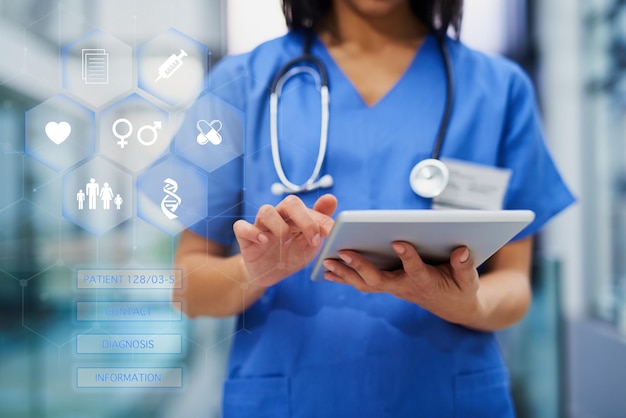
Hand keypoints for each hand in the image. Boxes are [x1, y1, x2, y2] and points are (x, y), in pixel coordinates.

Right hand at [234, 194, 336, 286]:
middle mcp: (279, 216)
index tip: (331, 234)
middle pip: (290, 203)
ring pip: (266, 211)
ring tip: (286, 241)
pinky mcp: (244, 237)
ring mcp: (261, 225)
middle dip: (304, 219)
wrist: (269, 275)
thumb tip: (331, 198)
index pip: (310, 209)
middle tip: (313, 238)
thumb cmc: (291, 255)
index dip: (322, 220)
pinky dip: (252, 232)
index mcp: (296, 217)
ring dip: (279, 226)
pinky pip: (241, 226)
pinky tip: (263, 241)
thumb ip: (320, 222)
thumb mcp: (310, 244)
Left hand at [322, 242, 483, 325]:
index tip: (399, 241)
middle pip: (378, 280)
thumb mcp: (468, 280)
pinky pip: (362, 283)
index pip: (415, 270)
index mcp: (425, 282)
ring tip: (326, 261)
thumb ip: (464, 266)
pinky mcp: (386, 285)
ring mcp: (393, 288)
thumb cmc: (460, 288)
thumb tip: (462, 250)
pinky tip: (328, 269)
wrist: (452, 306)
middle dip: (360, 267)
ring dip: (345, 274)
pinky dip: (344, 276)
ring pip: (365, 283)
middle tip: (343, 252)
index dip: (408, 257)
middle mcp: (404, 287)